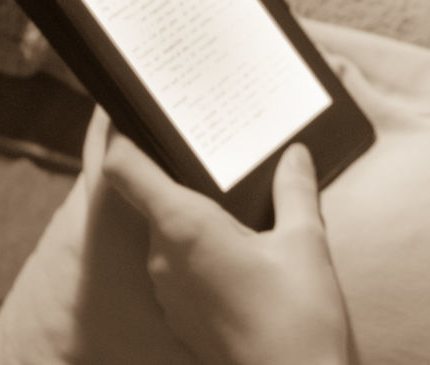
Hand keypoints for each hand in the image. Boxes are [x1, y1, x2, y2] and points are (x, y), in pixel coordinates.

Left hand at [102, 134, 356, 364]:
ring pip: (168, 233)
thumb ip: (295, 190)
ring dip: (194, 212)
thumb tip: (293, 153)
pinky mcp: (183, 315)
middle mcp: (165, 258)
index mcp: (186, 228)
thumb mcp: (306, 240)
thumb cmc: (298, 315)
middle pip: (151, 198)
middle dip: (179, 172)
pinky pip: (180, 265)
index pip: (126, 170)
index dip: (122, 137)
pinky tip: (242, 247)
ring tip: (236, 197)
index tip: (134, 114)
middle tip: (214, 146)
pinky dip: (201, 247)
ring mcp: (169, 291)